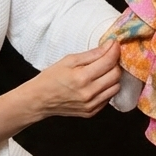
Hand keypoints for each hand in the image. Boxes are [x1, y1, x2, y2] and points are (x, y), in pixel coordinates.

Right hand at [0, 42, 121, 144]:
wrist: (40, 100)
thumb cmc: (52, 77)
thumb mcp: (69, 60)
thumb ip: (92, 54)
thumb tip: (110, 45)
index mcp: (82, 77)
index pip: (108, 62)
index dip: (114, 50)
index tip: (114, 44)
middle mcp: (89, 93)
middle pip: (116, 75)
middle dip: (115, 63)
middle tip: (108, 56)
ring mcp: (91, 105)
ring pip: (115, 87)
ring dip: (113, 76)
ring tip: (103, 70)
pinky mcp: (91, 112)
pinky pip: (108, 98)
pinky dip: (107, 88)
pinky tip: (98, 82)